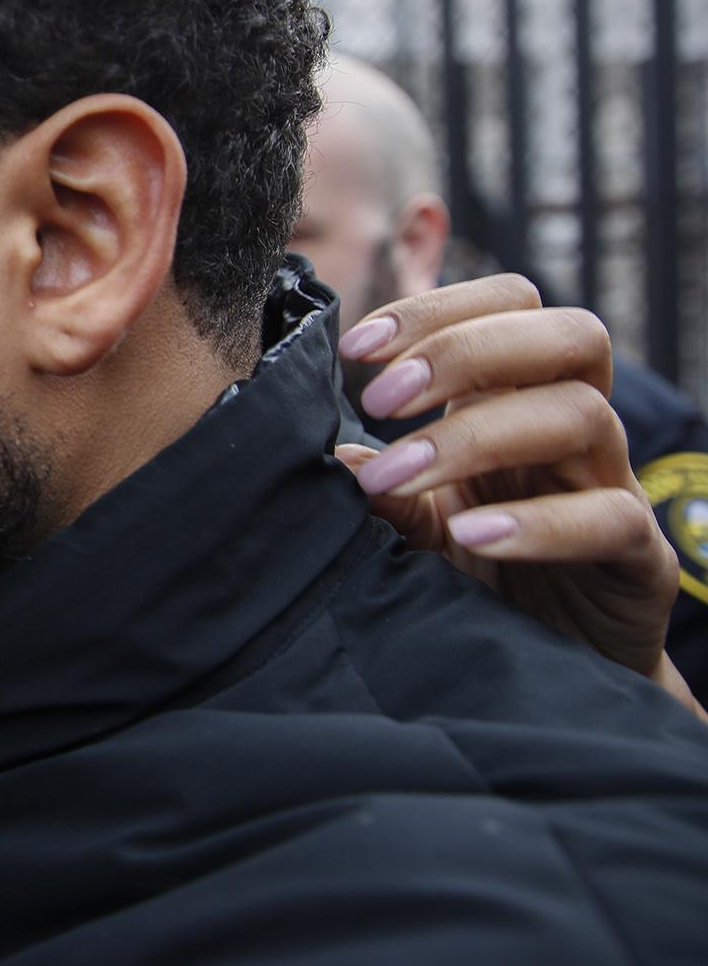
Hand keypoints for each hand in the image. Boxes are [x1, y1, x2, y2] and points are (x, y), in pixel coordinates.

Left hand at [334, 274, 700, 717]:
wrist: (553, 661)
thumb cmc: (481, 567)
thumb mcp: (416, 523)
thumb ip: (381, 486)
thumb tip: (327, 454)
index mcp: (519, 395)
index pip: (508, 304)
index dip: (436, 308)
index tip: (354, 347)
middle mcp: (574, 423)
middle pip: (565, 336)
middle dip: (464, 350)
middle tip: (379, 399)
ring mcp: (612, 483)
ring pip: (582, 414)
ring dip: (477, 435)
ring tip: (399, 474)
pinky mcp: (639, 554)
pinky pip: (611, 518)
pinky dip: (538, 524)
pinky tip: (472, 535)